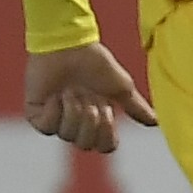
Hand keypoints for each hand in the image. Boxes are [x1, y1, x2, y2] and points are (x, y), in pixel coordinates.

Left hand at [23, 43, 156, 154]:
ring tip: (72, 91)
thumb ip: (136, 108)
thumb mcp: (121, 87)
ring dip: (74, 111)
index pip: (105, 146)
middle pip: (86, 145)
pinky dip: (55, 111)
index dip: (107, 133)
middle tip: (90, 98)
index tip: (108, 110)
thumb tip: (156, 122)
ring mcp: (55, 120)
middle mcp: (77, 124)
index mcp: (97, 120)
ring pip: (67, 136)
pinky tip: (58, 95)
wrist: (69, 45)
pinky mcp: (36, 114)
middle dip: (91, 120)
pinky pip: (47, 128)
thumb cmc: (95, 63)